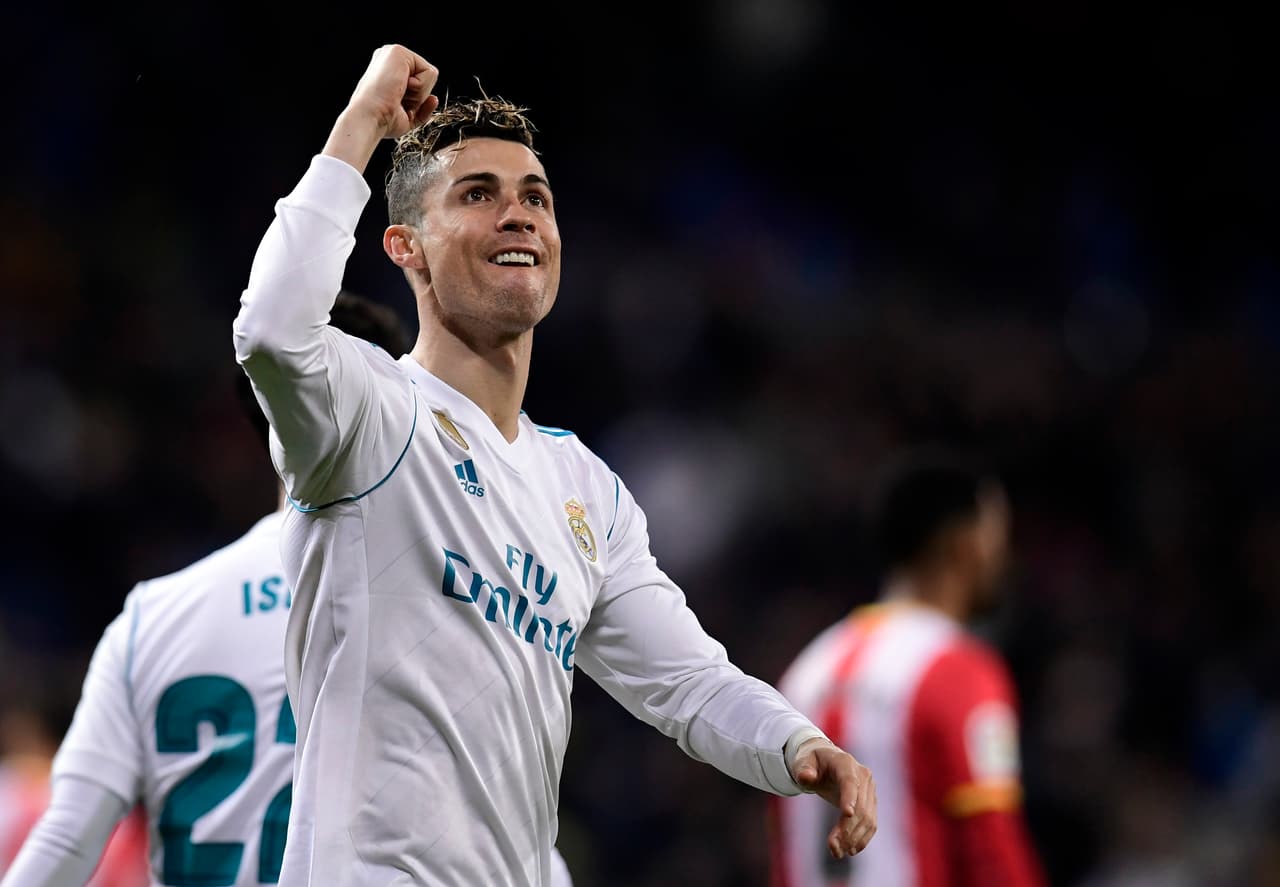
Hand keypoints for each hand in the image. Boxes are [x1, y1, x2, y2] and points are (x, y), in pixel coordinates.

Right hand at [323, 45, 438, 170]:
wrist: (370, 118)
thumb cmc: (383, 120)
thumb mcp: (406, 115)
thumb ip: (422, 107)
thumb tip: (434, 99)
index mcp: (389, 72)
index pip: (422, 84)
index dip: (416, 100)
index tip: (396, 104)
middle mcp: (390, 60)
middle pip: (428, 79)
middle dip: (419, 97)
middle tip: (397, 99)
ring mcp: (393, 53)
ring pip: (430, 75)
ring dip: (418, 93)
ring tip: (397, 94)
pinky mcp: (399, 51)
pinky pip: (430, 72)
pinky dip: (420, 87)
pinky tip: (400, 87)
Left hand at [792, 739, 876, 858]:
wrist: (827, 761)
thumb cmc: (813, 762)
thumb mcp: (803, 762)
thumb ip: (803, 770)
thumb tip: (806, 777)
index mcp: (846, 763)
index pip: (850, 782)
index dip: (849, 798)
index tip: (846, 814)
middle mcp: (863, 776)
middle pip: (860, 806)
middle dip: (847, 829)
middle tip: (832, 847)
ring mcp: (870, 790)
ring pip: (867, 818)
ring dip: (854, 838)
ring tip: (837, 852)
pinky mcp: (871, 803)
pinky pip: (871, 823)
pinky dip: (862, 838)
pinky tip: (850, 850)